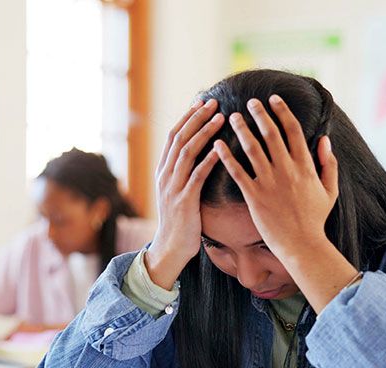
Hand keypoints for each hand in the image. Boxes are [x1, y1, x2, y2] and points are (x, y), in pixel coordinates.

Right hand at [145, 99, 223, 288]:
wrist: (169, 249)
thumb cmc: (181, 221)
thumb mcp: (179, 191)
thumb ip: (186, 172)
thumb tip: (201, 153)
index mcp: (163, 171)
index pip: (174, 135)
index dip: (188, 116)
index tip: (202, 101)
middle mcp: (165, 175)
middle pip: (179, 138)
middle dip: (196, 117)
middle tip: (213, 101)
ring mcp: (172, 188)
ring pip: (187, 152)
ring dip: (204, 133)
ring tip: (221, 117)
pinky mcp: (184, 201)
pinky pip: (196, 176)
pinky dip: (209, 160)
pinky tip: (222, 149)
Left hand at [213, 95, 337, 258]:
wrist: (302, 245)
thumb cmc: (315, 219)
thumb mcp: (330, 190)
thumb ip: (329, 164)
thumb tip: (325, 140)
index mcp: (305, 166)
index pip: (293, 131)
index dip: (282, 112)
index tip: (274, 99)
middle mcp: (287, 170)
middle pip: (271, 134)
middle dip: (260, 114)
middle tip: (250, 101)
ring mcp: (270, 183)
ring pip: (252, 149)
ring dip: (241, 130)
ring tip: (233, 116)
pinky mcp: (255, 197)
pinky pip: (238, 172)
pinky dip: (226, 157)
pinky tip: (217, 144)